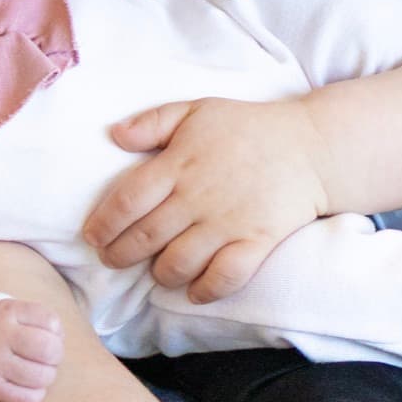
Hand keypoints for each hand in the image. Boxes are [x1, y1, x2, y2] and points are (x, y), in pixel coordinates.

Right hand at [0, 298, 63, 401]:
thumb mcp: (13, 311)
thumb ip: (38, 319)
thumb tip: (60, 339)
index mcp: (9, 312)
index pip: (51, 321)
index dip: (58, 332)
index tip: (50, 335)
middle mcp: (0, 336)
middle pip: (48, 349)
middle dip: (57, 355)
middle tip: (50, 356)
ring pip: (40, 376)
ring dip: (48, 376)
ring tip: (40, 371)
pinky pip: (26, 398)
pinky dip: (36, 394)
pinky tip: (31, 385)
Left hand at [83, 96, 328, 302]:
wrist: (309, 148)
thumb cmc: (246, 127)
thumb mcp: (196, 109)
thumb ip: (153, 122)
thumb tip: (114, 135)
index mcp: (178, 164)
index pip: (128, 200)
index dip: (104, 223)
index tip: (92, 237)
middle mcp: (198, 197)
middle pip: (146, 237)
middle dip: (120, 255)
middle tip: (111, 260)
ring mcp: (228, 223)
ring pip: (179, 263)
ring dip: (160, 274)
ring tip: (154, 272)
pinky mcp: (257, 243)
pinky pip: (224, 277)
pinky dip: (205, 290)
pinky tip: (193, 291)